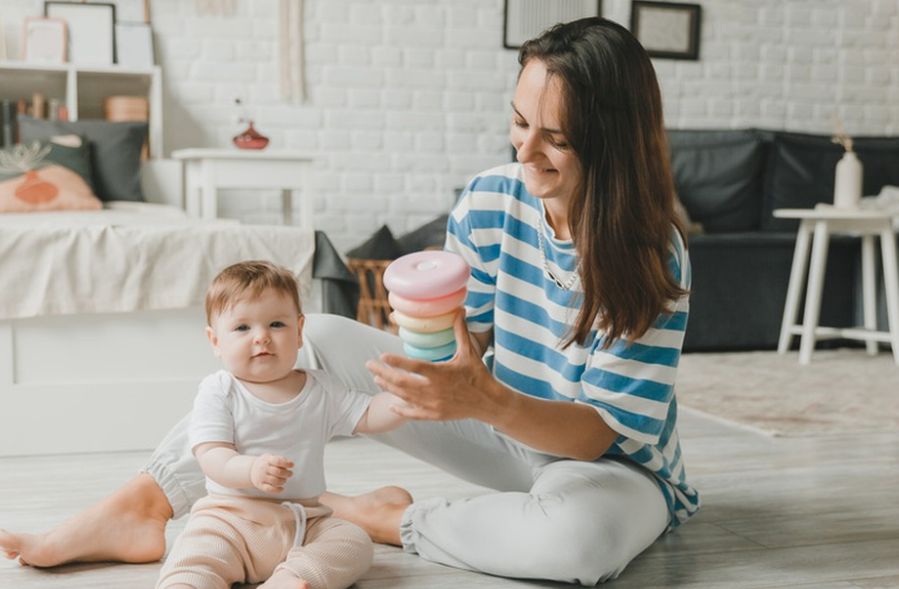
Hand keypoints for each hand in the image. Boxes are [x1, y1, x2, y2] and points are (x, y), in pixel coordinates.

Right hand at [250, 453, 293, 492]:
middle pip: (278, 472)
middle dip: (287, 474)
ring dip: (283, 481)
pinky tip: (281, 488)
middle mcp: (263, 468)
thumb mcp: (271, 457)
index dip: (286, 463)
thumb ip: (280, 459)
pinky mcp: (260, 485)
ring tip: (284, 479)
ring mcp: (261, 477)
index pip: (277, 461)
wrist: (251, 469)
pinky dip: (277, 490)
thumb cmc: (266, 463)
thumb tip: (290, 464)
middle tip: (290, 474)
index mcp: (267, 459)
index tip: (292, 465)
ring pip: (275, 481)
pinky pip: (269, 489)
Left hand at [367, 311, 501, 421]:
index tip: (382, 356)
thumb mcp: (469, 352)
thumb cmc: (478, 375)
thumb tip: (460, 311)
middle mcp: (434, 390)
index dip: (397, 361)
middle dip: (383, 373)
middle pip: (402, 382)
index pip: (414, 366)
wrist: (488, 402)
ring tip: (377, 378)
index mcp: (441, 373)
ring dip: (388, 387)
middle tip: (369, 365)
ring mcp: (433, 405)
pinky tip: (391, 404)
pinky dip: (400, 409)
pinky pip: (413, 413)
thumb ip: (460, 332)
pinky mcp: (435, 415)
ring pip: (404, 397)